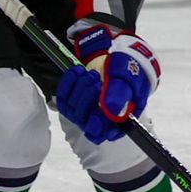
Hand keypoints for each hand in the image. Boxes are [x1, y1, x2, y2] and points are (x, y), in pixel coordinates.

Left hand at [54, 21, 160, 142]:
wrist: (117, 58)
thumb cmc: (127, 72)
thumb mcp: (127, 81)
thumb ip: (119, 96)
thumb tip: (110, 111)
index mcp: (117, 122)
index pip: (99, 133)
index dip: (95, 122)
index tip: (96, 108)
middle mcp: (98, 121)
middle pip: (82, 118)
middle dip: (88, 95)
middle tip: (96, 77)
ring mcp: (83, 112)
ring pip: (71, 107)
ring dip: (79, 86)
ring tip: (91, 73)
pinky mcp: (72, 101)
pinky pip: (63, 97)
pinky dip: (68, 82)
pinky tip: (77, 71)